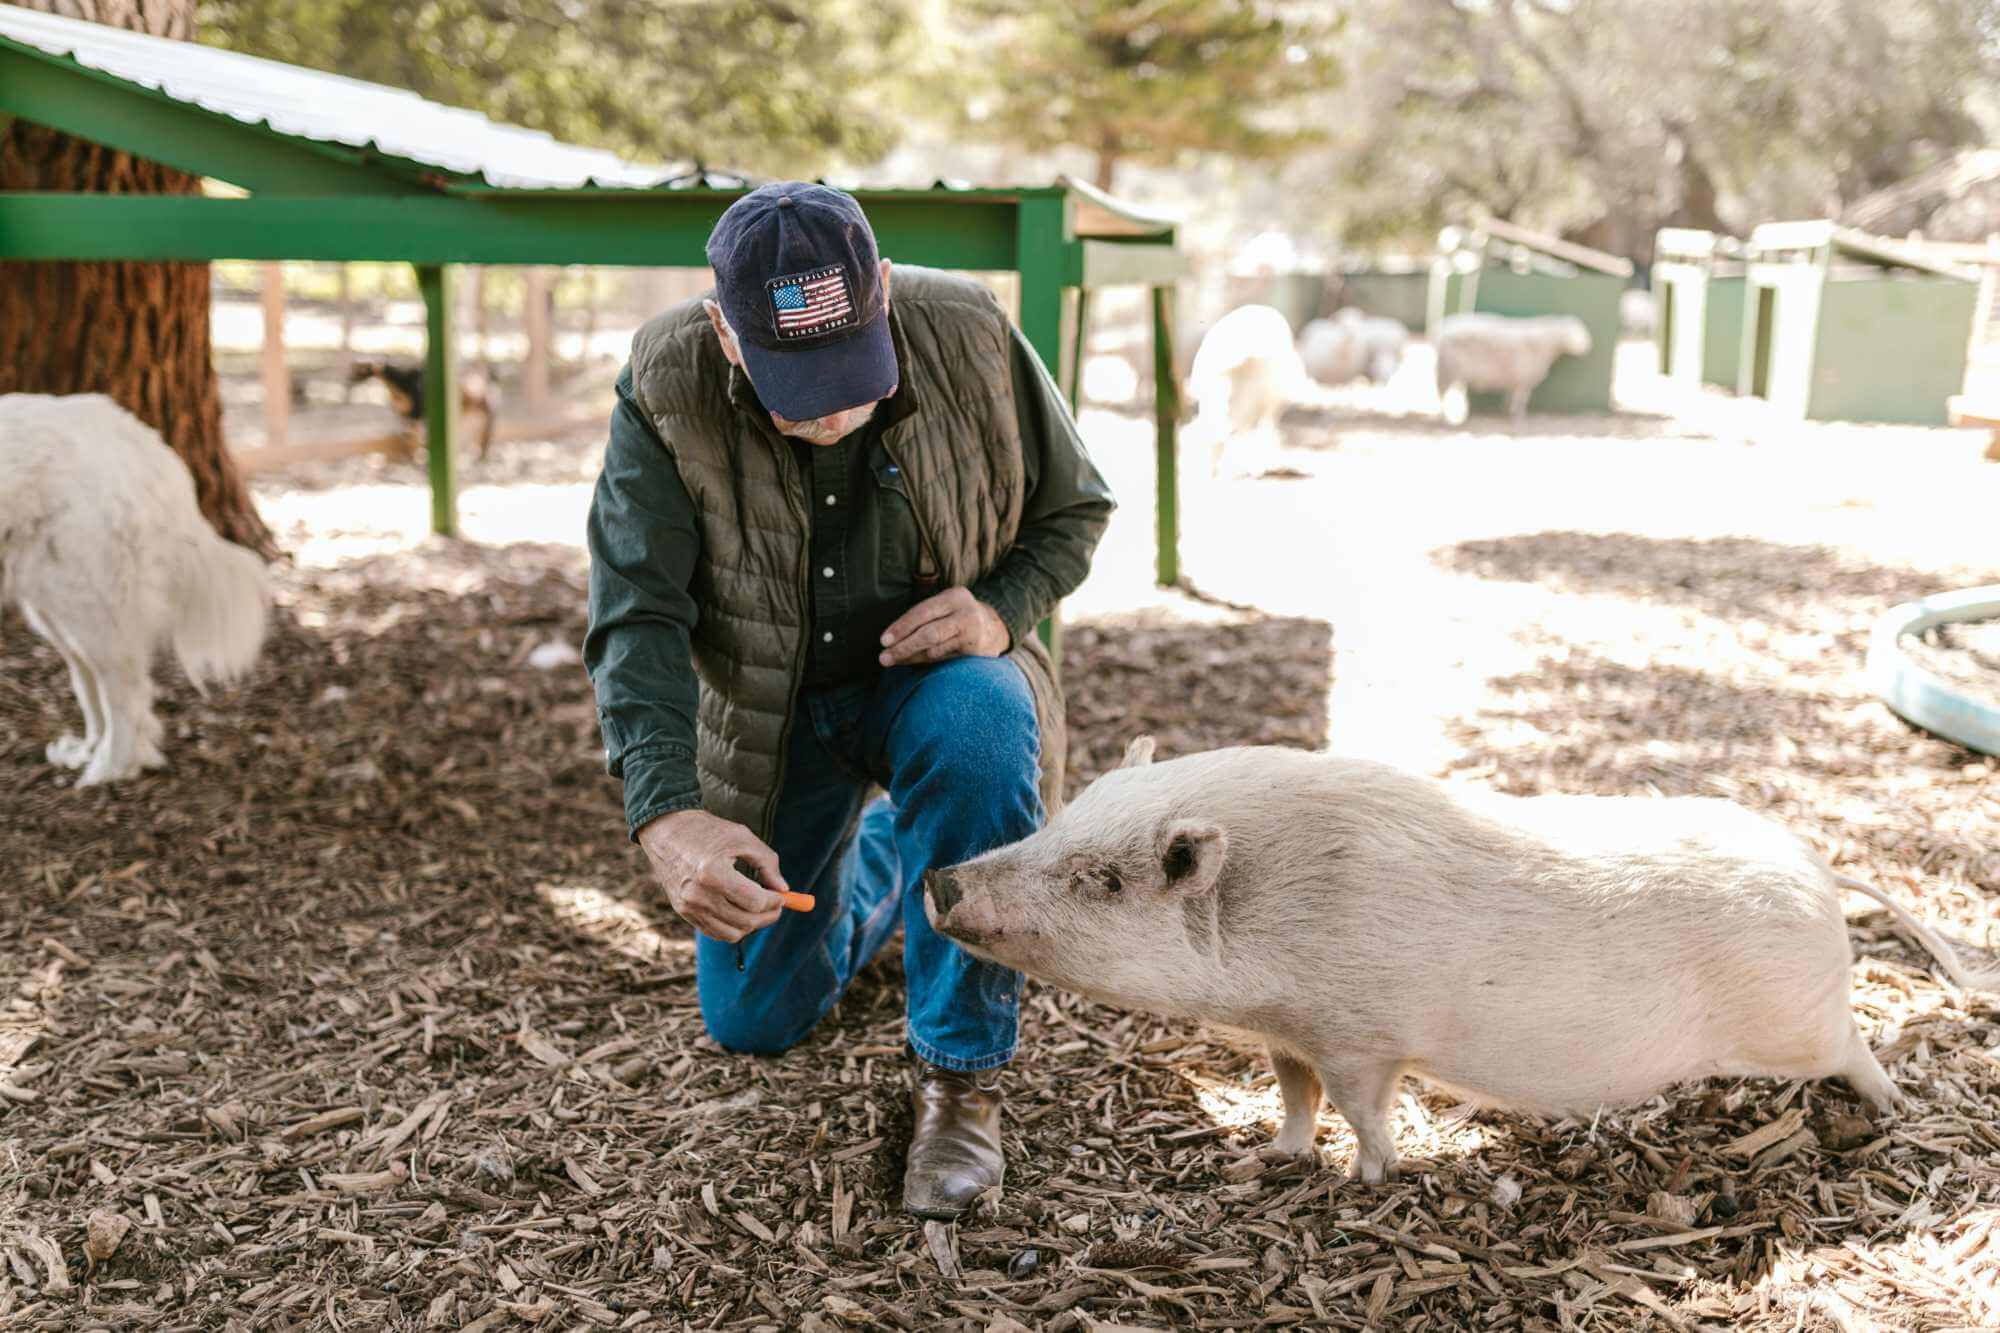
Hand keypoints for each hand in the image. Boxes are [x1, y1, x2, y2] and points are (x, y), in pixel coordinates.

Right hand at [637, 809, 789, 942]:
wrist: (667, 830)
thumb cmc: (708, 830)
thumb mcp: (743, 838)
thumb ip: (768, 864)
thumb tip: (784, 889)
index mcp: (713, 872)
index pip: (754, 902)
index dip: (775, 902)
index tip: (783, 896)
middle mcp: (698, 894)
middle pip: (745, 921)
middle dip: (768, 916)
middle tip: (778, 906)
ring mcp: (688, 906)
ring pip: (731, 933)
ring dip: (752, 925)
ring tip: (760, 909)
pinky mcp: (682, 911)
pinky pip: (714, 932)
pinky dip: (733, 928)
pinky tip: (741, 913)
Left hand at [879, 587, 1009, 666]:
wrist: (993, 630)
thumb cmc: (957, 617)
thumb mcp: (944, 607)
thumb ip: (923, 618)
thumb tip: (890, 639)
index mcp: (954, 596)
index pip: (923, 612)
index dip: (902, 626)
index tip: (884, 640)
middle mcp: (965, 613)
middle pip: (929, 632)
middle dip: (904, 646)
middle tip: (884, 658)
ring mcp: (972, 634)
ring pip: (934, 648)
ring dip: (910, 656)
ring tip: (892, 661)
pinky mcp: (974, 652)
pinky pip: (943, 657)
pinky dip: (924, 661)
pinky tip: (910, 662)